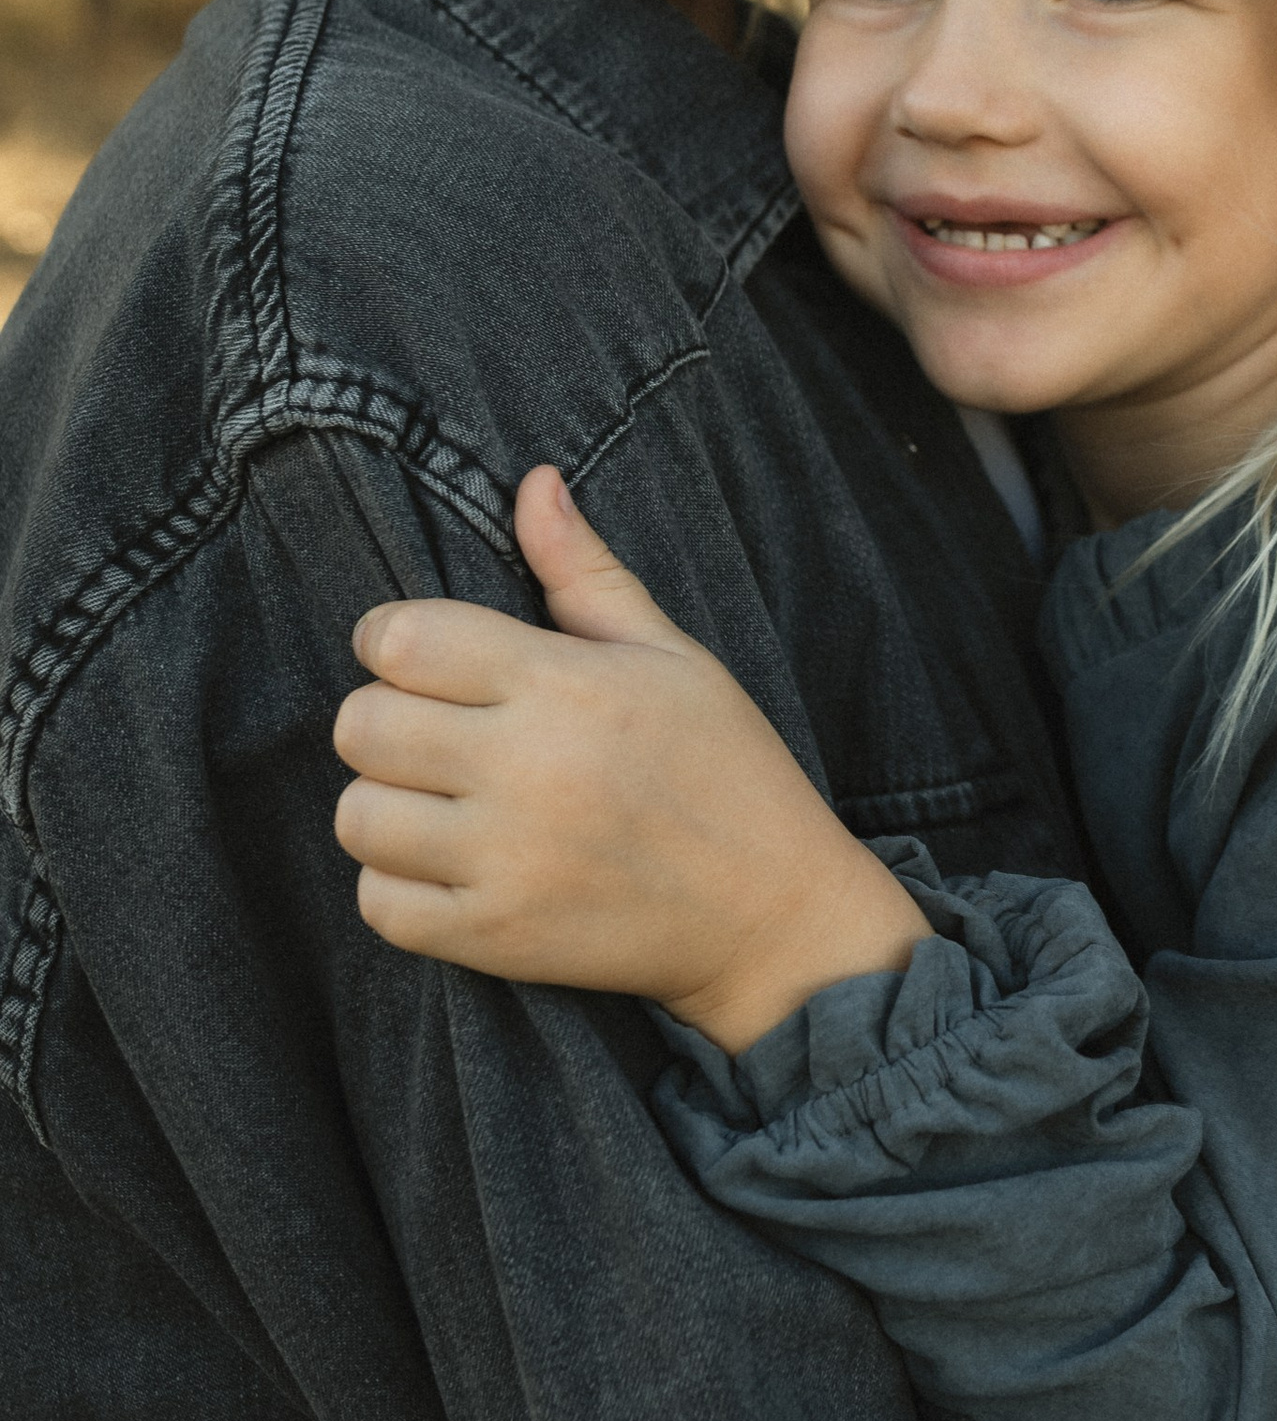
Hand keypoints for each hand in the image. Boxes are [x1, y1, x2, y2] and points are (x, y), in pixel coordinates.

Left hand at [332, 468, 928, 1052]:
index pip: (404, 638)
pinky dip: (398, 887)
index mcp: (567, 685)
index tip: (421, 658)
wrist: (774, 914)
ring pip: (358, 818)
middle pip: (362, 725)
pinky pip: (379, 905)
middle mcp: (528, 769)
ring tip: (441, 803)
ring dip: (387, 806)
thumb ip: (586, 573)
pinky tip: (452, 866)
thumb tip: (534, 482)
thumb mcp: (672, 655)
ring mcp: (507, 861)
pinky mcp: (495, 938)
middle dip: (384, 719)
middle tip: (435, 733)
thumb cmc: (726, 768)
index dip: (392, 639)